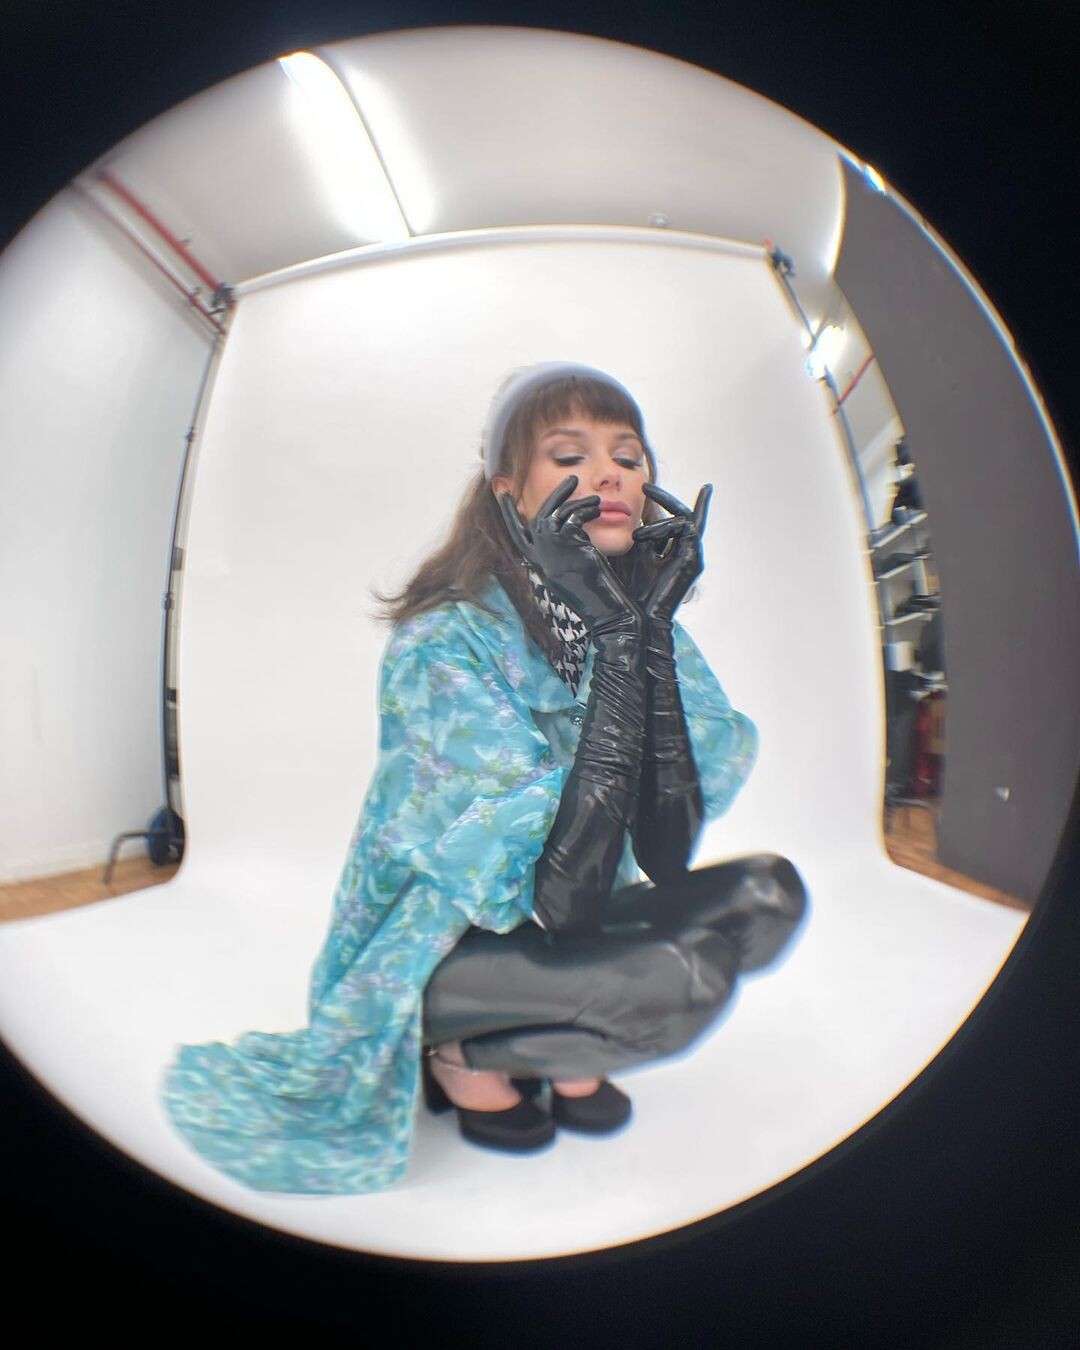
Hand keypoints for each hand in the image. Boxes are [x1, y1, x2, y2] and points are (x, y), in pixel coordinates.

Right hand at [497, 476, 640, 635]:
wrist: (597, 601)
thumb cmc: (584, 588)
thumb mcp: (562, 565)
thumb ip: (554, 546)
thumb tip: (559, 524)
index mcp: (533, 557)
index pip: (514, 529)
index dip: (506, 509)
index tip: (500, 489)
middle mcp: (537, 549)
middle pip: (541, 512)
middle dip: (557, 493)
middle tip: (572, 479)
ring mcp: (550, 543)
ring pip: (560, 510)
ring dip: (578, 500)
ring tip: (594, 499)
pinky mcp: (567, 538)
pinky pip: (575, 515)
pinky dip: (587, 510)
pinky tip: (597, 510)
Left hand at [632, 483, 711, 624]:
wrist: (636, 619)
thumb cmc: (626, 591)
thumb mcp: (625, 555)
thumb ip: (628, 535)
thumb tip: (613, 511)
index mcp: (669, 552)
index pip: (673, 520)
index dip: (665, 501)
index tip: (646, 486)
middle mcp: (684, 552)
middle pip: (685, 515)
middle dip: (666, 498)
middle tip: (645, 486)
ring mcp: (691, 556)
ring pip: (684, 519)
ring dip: (658, 522)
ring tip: (636, 536)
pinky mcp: (694, 560)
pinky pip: (686, 529)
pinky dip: (665, 528)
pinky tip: (642, 539)